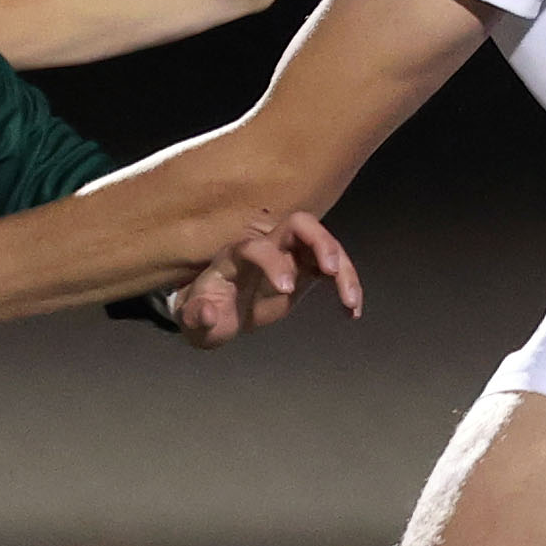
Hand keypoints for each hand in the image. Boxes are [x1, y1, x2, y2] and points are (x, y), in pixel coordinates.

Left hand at [171, 211, 362, 348]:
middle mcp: (265, 247)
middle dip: (319, 241)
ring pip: (323, 244)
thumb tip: (207, 313)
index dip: (273, 261)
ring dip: (342, 267)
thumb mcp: (193, 322)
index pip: (257, 245)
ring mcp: (288, 257)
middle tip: (332, 271)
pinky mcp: (305, 272)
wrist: (218, 313)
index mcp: (235, 257)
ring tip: (351, 301)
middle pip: (298, 224)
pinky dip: (346, 284)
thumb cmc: (204, 313)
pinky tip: (352, 311)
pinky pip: (332, 269)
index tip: (286, 290)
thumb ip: (196, 318)